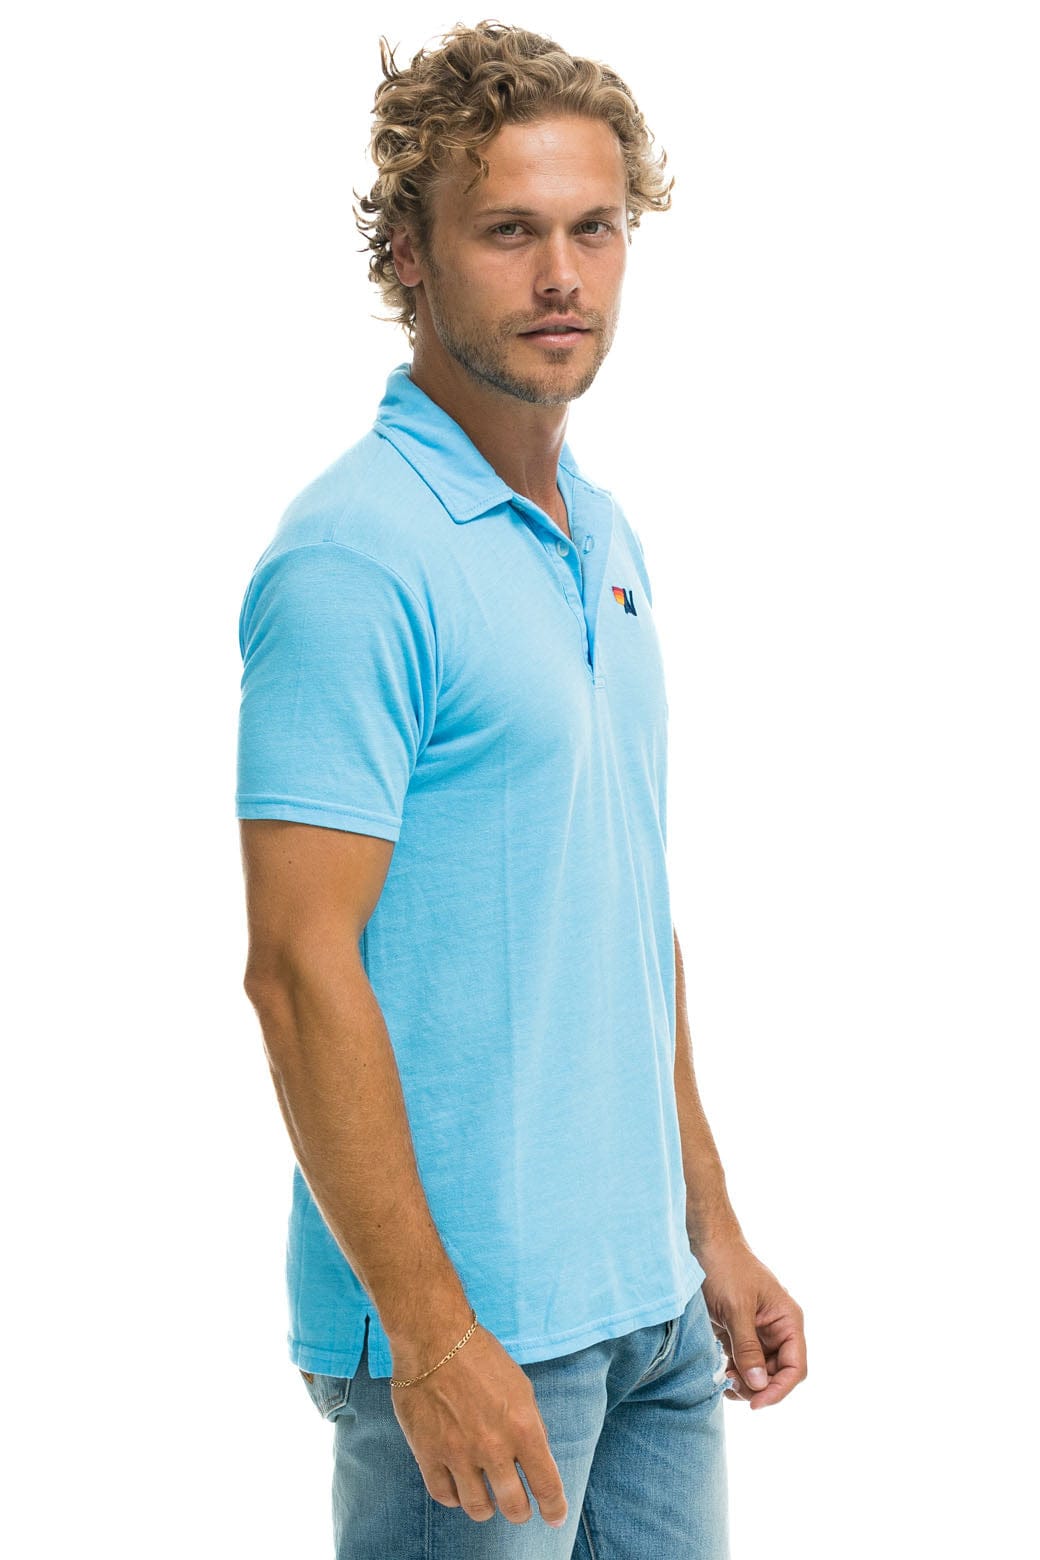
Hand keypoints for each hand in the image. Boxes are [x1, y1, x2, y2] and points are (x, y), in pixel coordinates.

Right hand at [390, 1323, 568, 1528]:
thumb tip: (533, 1460)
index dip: (554, 1508)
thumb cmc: (481, 1357)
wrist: (434, 1339)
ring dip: (487, 1507)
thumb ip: (529, 1427)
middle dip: (520, 1511)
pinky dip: (455, 1497)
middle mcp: (493, 1446)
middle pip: (513, 1506)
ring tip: (488, 1498)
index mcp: (522, 1427)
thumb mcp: (520, 1388)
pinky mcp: (428, 1453)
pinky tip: (459, 1487)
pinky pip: (444, 1495)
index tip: (555, 1517)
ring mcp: (458, 1453)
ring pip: (478, 1508)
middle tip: (518, 1507)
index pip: (546, 1484)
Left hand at [696, 1235, 806, 1409]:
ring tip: (723, 1381)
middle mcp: (777, 1329)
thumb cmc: (726, 1267)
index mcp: (787, 1320)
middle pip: (777, 1373)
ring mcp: (758, 1331)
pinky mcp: (738, 1332)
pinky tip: (719, 1373)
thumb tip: (759, 1385)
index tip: (756, 1403)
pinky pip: (742, 1361)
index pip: (795, 1367)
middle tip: (732, 1389)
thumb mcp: (736, 1308)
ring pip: (759, 1371)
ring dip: (744, 1382)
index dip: (779, 1389)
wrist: (705, 1242)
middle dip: (758, 1387)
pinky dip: (733, 1372)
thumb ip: (748, 1347)